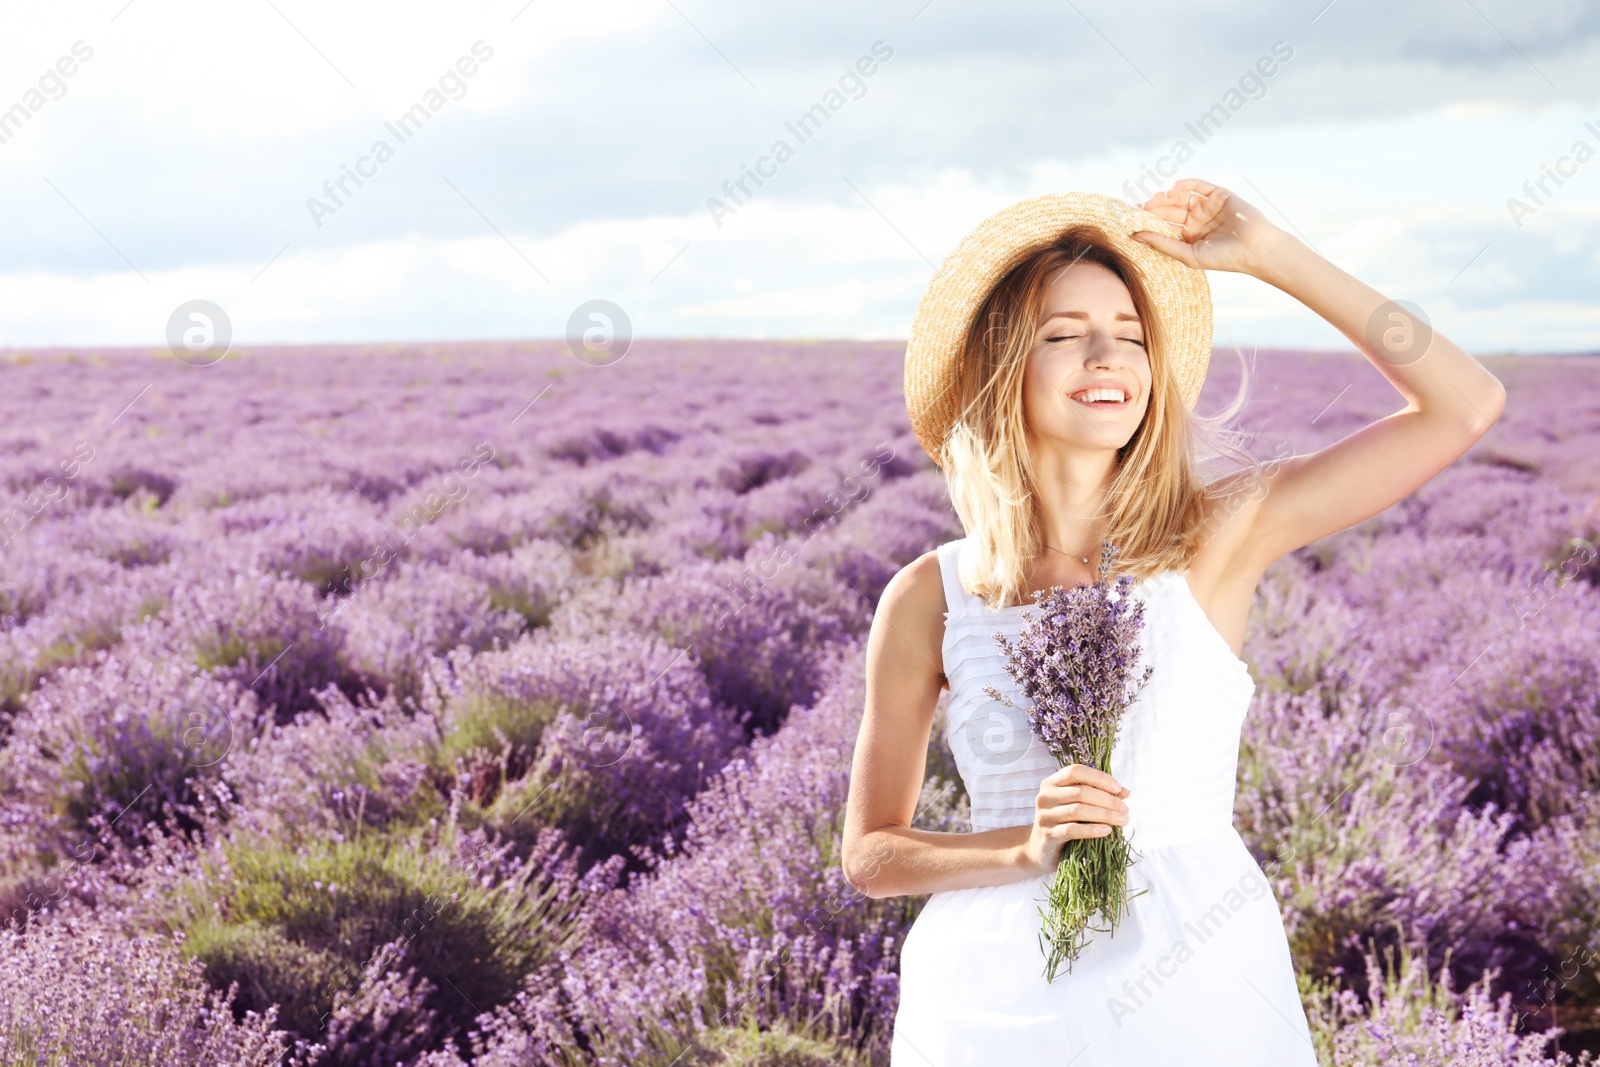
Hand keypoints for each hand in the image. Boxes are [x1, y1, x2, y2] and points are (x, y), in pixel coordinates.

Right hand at [1019, 763, 1130, 877]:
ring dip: (1105, 814)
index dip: (1099, 778)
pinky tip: (1107, 830)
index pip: (1075, 771)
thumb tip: (1125, 792)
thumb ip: (1098, 795)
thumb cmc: (1063, 822)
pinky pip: (1073, 830)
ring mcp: (1045, 816)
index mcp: (1052, 783)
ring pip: (1078, 810)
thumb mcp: (1077, 805)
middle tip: (1125, 809)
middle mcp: (1045, 796)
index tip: (1118, 789)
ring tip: (1122, 820)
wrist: (1040, 849)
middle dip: (1107, 799)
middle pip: (1081, 792)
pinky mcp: (1048, 835)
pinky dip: (1092, 830)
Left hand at [1131, 178, 1286, 277]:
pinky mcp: (1217, 194)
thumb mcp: (1188, 254)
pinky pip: (1196, 185)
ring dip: (1165, 196)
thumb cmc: (1223, 258)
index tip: (1131, 220)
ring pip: (1179, 197)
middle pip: (1169, 210)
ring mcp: (1206, 206)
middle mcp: (1195, 220)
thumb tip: (1135, 236)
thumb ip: (1162, 244)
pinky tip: (1171, 190)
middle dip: (1153, 208)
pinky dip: (1183, 184)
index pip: (1163, 225)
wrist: (1254, 249)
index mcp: (1188, 236)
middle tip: (1139, 208)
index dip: (1148, 221)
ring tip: (1153, 201)